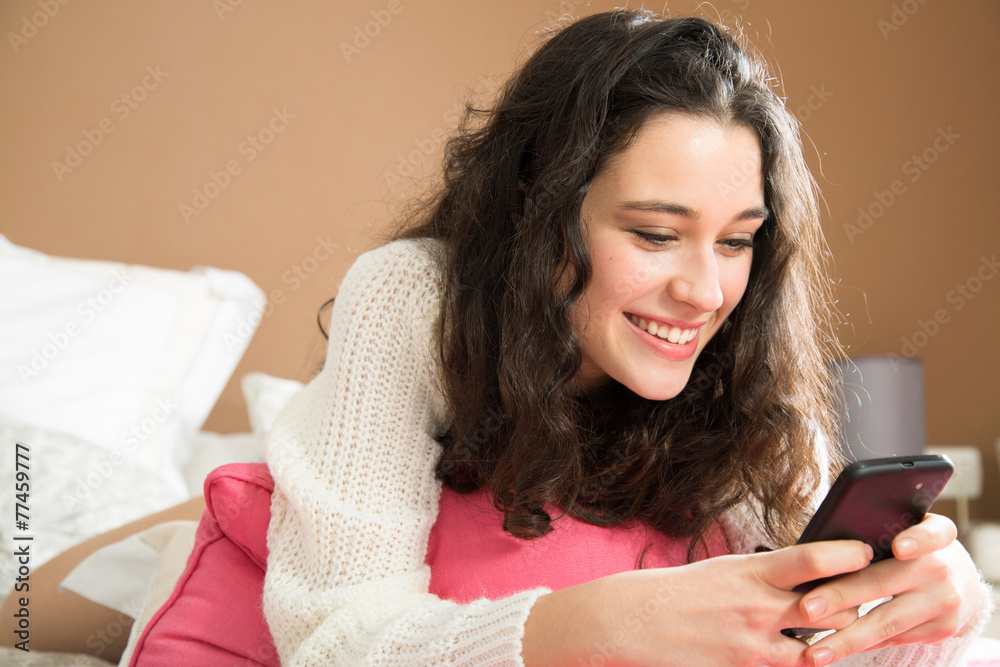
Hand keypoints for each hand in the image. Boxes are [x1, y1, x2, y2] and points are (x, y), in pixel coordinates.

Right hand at [523, 539, 872, 666]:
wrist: (632, 620)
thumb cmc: (678, 591)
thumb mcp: (723, 570)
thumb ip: (763, 574)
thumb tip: (801, 573)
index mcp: (751, 570)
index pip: (813, 558)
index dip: (848, 555)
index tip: (868, 550)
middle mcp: (758, 605)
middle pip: (831, 606)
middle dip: (857, 604)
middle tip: (875, 597)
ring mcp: (753, 643)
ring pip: (819, 646)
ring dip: (835, 640)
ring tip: (844, 633)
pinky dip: (804, 662)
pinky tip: (809, 656)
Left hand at [800, 513, 983, 666]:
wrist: (960, 582)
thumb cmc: (914, 547)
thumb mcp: (907, 529)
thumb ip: (878, 529)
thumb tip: (824, 539)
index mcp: (936, 535)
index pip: (932, 533)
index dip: (917, 539)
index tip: (898, 547)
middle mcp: (943, 568)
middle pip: (885, 582)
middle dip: (841, 597)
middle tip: (806, 608)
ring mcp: (944, 602)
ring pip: (886, 622)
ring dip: (846, 639)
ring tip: (815, 652)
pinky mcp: (942, 629)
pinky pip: (893, 638)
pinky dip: (862, 644)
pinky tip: (836, 650)